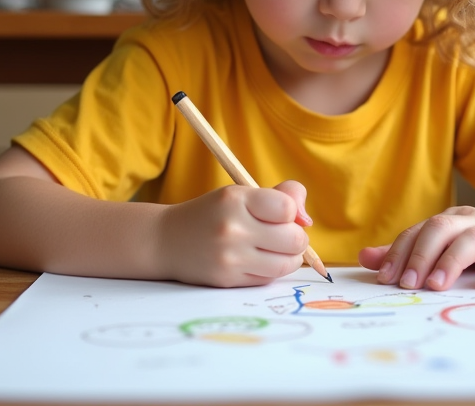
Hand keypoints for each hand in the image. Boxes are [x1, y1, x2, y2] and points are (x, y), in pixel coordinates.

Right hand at [156, 180, 310, 287]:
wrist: (166, 241)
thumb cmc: (213, 214)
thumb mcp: (240, 193)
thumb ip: (281, 196)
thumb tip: (307, 220)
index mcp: (236, 199)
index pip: (287, 208)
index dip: (291, 212)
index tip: (279, 214)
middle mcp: (232, 228)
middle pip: (295, 239)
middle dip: (296, 238)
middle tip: (281, 235)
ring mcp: (230, 257)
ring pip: (287, 264)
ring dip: (289, 258)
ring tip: (275, 249)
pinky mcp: (228, 280)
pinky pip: (269, 278)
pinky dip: (271, 271)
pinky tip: (258, 260)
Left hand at [358, 205, 474, 290]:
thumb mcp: (445, 243)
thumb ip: (408, 252)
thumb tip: (365, 258)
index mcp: (450, 221)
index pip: (419, 231)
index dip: (400, 253)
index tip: (385, 278)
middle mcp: (472, 222)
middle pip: (442, 229)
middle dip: (421, 256)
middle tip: (407, 284)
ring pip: (474, 239)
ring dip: (452, 261)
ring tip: (436, 285)